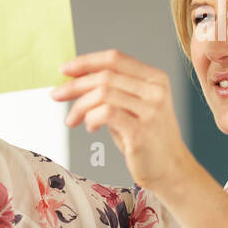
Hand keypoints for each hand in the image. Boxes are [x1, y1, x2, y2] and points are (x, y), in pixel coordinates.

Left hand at [50, 49, 191, 188]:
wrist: (170, 169)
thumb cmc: (147, 138)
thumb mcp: (132, 106)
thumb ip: (112, 90)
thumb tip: (76, 77)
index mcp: (155, 78)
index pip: (115, 58)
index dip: (86, 61)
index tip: (64, 69)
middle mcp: (156, 91)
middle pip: (106, 75)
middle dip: (75, 85)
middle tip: (57, 95)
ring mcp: (151, 111)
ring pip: (103, 93)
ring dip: (80, 106)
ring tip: (73, 119)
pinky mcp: (141, 132)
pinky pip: (106, 114)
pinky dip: (90, 118)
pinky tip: (90, 127)